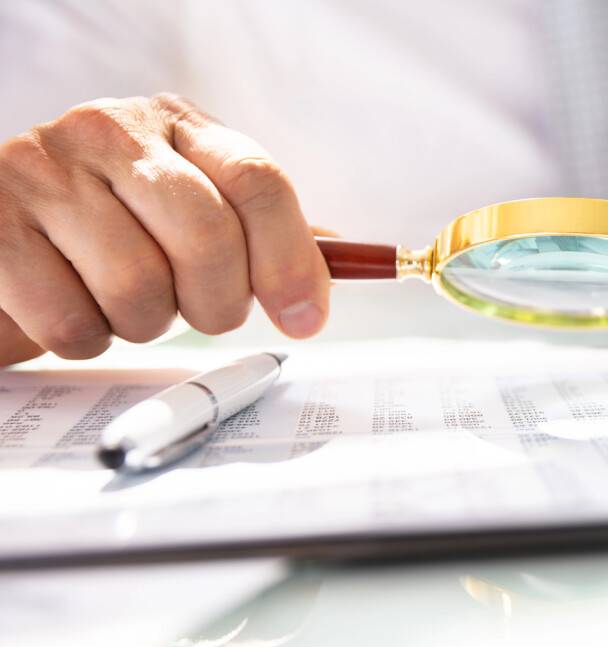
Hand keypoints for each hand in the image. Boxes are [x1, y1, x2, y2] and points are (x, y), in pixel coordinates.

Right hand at [0, 94, 329, 364]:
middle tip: (203, 312)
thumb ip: (265, 231)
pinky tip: (75, 305)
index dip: (292, 260)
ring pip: (141, 289)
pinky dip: (87, 338)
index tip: (305, 317)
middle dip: (219, 302)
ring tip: (125, 300)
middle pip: (209, 237)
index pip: (258, 181)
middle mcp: (109, 131)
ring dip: (145, 323)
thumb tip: (349, 262)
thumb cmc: (113, 229)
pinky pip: (74, 322)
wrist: (5, 236)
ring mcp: (43, 172)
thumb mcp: (191, 209)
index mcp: (177, 124)